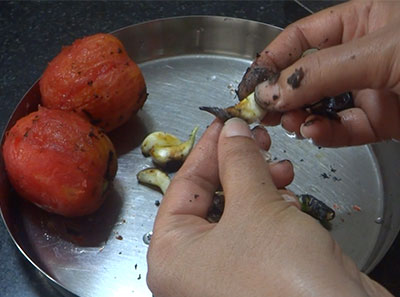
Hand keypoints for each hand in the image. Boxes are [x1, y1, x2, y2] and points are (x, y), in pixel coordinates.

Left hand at [146, 118, 391, 296]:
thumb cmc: (281, 275)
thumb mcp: (254, 205)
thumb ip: (238, 162)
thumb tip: (231, 130)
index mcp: (172, 255)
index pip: (184, 186)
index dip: (207, 150)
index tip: (225, 125)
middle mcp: (192, 267)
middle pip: (211, 197)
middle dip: (237, 166)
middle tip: (255, 140)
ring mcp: (224, 273)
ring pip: (236, 211)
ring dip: (259, 184)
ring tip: (280, 167)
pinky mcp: (256, 273)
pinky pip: (255, 229)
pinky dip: (270, 208)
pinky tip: (287, 198)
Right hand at [238, 0, 399, 146]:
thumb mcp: (377, 52)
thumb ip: (319, 73)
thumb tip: (271, 92)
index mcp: (359, 22)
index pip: (299, 38)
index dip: (271, 59)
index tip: (252, 83)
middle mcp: (358, 56)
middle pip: (303, 76)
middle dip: (282, 95)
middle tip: (264, 111)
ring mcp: (367, 90)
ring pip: (319, 106)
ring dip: (300, 117)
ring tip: (293, 122)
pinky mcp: (378, 121)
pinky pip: (342, 129)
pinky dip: (325, 134)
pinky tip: (316, 132)